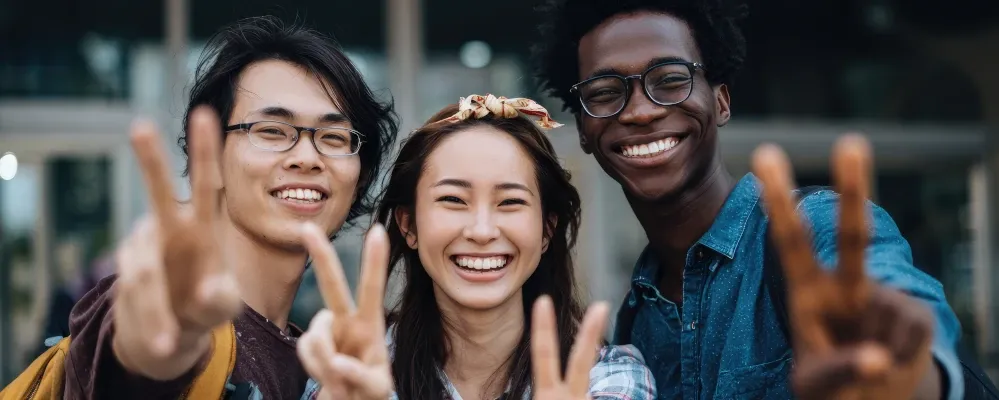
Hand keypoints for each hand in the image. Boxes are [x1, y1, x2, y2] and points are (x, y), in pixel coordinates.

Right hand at [112, 107, 241, 379]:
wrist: (168, 336)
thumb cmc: (203, 309)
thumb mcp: (223, 307)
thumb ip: (222, 299)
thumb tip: (213, 288)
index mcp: (200, 229)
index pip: (208, 186)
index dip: (205, 152)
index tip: (206, 115)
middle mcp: (167, 230)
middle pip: (159, 192)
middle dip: (150, 161)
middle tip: (139, 125)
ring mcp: (142, 249)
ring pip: (144, 273)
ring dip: (157, 311)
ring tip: (169, 341)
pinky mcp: (123, 274)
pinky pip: (136, 298)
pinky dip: (151, 323)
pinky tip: (163, 341)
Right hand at [297, 223, 392, 399]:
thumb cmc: (370, 392)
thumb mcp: (376, 389)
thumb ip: (359, 376)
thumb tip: (336, 362)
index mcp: (370, 324)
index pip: (372, 288)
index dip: (374, 261)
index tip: (379, 231)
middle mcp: (346, 321)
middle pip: (332, 285)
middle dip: (320, 256)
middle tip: (307, 228)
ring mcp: (326, 332)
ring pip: (315, 336)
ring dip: (325, 361)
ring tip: (341, 378)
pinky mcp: (310, 346)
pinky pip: (305, 351)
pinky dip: (316, 368)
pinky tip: (328, 376)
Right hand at [531, 296, 609, 399]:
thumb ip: (547, 394)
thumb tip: (543, 390)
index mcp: (547, 396)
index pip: (544, 356)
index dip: (543, 329)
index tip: (544, 301)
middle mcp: (567, 398)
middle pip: (581, 360)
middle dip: (591, 333)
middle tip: (602, 306)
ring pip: (590, 391)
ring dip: (583, 395)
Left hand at [752, 134, 935, 399]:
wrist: (868, 395)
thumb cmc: (830, 380)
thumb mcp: (815, 382)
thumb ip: (838, 371)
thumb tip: (880, 358)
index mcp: (807, 291)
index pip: (790, 240)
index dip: (778, 201)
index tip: (765, 154)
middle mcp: (843, 285)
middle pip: (852, 237)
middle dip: (855, 191)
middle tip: (851, 141)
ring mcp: (881, 298)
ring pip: (882, 321)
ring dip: (870, 354)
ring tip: (860, 361)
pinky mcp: (915, 316)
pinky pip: (905, 343)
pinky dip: (894, 363)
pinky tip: (886, 361)